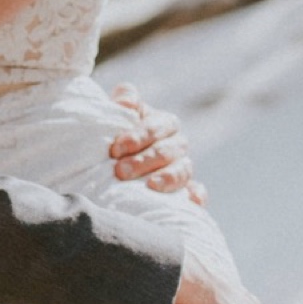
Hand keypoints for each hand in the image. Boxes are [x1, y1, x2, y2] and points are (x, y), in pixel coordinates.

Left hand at [108, 84, 203, 201]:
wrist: (106, 167)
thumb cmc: (110, 137)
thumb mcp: (113, 115)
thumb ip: (121, 102)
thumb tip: (127, 103)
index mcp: (162, 123)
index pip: (158, 125)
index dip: (140, 135)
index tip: (116, 149)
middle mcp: (176, 144)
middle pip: (169, 150)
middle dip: (145, 160)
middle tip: (121, 171)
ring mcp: (181, 168)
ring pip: (183, 170)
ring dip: (168, 177)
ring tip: (150, 186)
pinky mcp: (185, 192)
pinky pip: (197, 193)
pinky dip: (195, 196)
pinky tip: (190, 201)